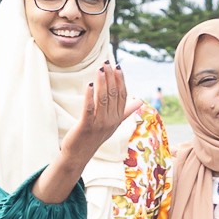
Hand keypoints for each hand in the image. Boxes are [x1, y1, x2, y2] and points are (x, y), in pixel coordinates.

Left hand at [37, 66, 131, 199]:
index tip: (118, 67)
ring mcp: (99, 124)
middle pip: (113, 95)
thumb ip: (126, 111)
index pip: (122, 96)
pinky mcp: (86, 127)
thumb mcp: (113, 124)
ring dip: (102, 82)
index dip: (121, 80)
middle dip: (111, 77)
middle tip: (107, 63)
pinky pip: (89, 108)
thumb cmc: (94, 138)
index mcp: (117, 118)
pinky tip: (89, 85)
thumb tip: (140, 101)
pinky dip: (90, 96)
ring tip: (100, 69)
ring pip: (103, 99)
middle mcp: (111, 121)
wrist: (78, 156)